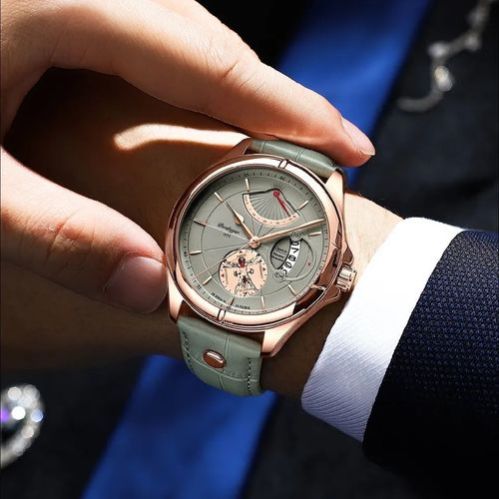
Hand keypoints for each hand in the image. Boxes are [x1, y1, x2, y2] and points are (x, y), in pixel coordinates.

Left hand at [1, 0, 374, 314]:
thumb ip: (56, 234)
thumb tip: (151, 292)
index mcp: (62, 2)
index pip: (208, 60)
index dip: (289, 107)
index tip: (353, 146)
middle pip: (205, 40)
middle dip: (273, 98)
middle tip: (324, 150)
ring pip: (179, 35)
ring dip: (233, 89)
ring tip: (278, 137)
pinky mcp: (60, 8)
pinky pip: (146, 38)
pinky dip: (188, 78)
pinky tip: (200, 110)